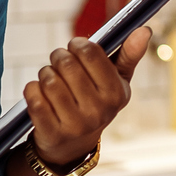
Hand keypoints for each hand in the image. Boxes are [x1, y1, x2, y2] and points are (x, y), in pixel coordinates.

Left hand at [25, 28, 150, 168]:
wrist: (74, 145)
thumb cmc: (96, 102)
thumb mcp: (116, 82)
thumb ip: (129, 55)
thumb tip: (144, 30)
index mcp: (116, 94)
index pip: (90, 53)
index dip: (78, 44)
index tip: (75, 47)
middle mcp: (98, 111)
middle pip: (66, 63)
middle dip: (59, 57)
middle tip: (60, 63)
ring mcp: (75, 125)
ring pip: (48, 79)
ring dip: (45, 74)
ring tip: (51, 80)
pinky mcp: (51, 133)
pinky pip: (34, 97)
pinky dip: (32, 89)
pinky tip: (40, 94)